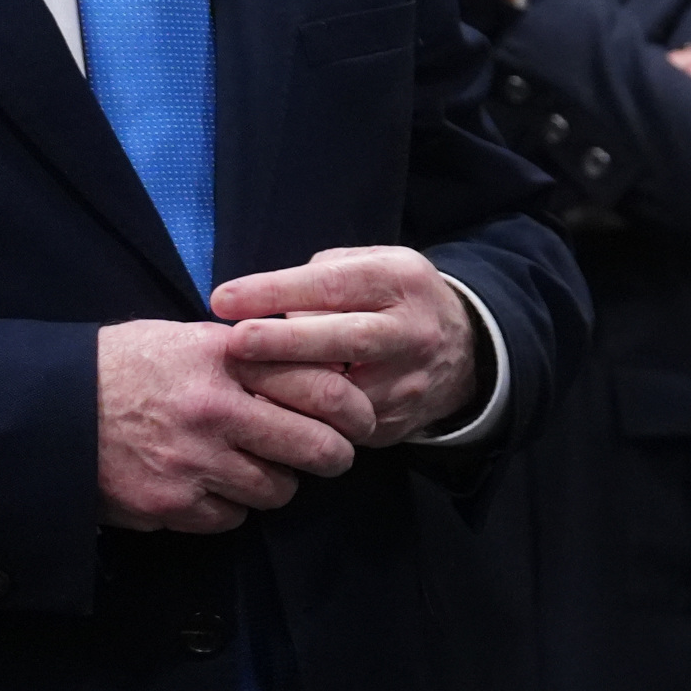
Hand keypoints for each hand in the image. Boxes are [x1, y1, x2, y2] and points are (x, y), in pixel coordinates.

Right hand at [97, 319, 356, 530]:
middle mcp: (215, 411)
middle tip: (329, 455)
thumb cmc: (124, 366)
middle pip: (315, 449)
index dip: (353, 410)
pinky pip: (231, 518)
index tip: (359, 419)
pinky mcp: (169, 503)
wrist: (46, 407)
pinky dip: (229, 507)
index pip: (323, 389)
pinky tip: (210, 486)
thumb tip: (321, 370)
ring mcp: (192, 462)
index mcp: (226, 360)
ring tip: (255, 466)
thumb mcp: (189, 341)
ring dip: (275, 483)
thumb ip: (251, 356)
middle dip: (331, 457)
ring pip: (277, 491)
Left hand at [210, 247, 482, 444]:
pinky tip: (267, 412)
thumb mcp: (374, 265)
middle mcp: (412, 331)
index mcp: (401, 281)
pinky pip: (340, 426)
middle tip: (235, 343)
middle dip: (287, 342)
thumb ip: (323, 274)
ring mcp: (408, 382)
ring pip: (344, 393)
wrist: (466, 352)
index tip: (223, 299)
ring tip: (239, 383)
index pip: (334, 284)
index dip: (276, 291)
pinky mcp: (395, 423)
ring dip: (286, 390)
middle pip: (349, 338)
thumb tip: (268, 303)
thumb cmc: (394, 299)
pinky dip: (300, 420)